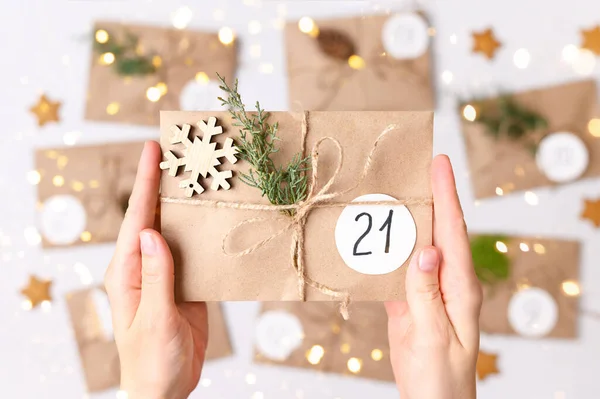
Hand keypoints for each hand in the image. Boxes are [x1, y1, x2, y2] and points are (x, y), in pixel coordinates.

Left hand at [105, 141, 207, 398]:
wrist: (166, 389)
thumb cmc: (152, 362)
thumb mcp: (155, 319)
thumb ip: (156, 276)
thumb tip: (153, 231)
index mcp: (128, 272)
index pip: (137, 219)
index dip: (145, 182)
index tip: (151, 149)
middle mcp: (145, 266)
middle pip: (155, 216)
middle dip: (165, 183)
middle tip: (181, 150)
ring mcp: (166, 274)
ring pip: (176, 230)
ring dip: (188, 204)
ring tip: (203, 175)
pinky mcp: (185, 284)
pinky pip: (194, 251)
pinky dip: (204, 231)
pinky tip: (216, 218)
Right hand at [385, 155, 482, 398]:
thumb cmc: (441, 378)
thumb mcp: (435, 335)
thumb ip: (427, 291)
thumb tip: (425, 248)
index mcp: (460, 286)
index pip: (454, 231)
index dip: (447, 194)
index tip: (440, 162)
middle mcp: (446, 280)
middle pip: (437, 229)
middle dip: (429, 195)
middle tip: (414, 164)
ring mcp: (427, 288)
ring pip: (415, 244)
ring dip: (404, 218)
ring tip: (389, 190)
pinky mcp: (409, 300)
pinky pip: (397, 268)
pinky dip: (385, 249)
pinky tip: (372, 236)